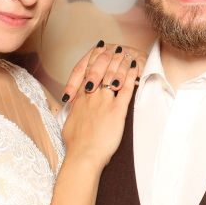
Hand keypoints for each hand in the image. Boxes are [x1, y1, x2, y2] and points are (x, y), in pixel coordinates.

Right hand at [60, 45, 137, 168]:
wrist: (83, 156)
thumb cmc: (76, 145)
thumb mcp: (69, 123)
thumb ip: (73, 112)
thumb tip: (73, 108)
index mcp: (80, 99)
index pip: (86, 72)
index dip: (94, 59)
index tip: (100, 50)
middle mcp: (91, 96)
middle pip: (100, 69)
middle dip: (109, 56)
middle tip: (117, 48)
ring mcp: (104, 102)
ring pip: (114, 75)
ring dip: (121, 63)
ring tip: (128, 54)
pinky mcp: (117, 111)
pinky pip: (126, 89)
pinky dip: (132, 76)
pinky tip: (136, 69)